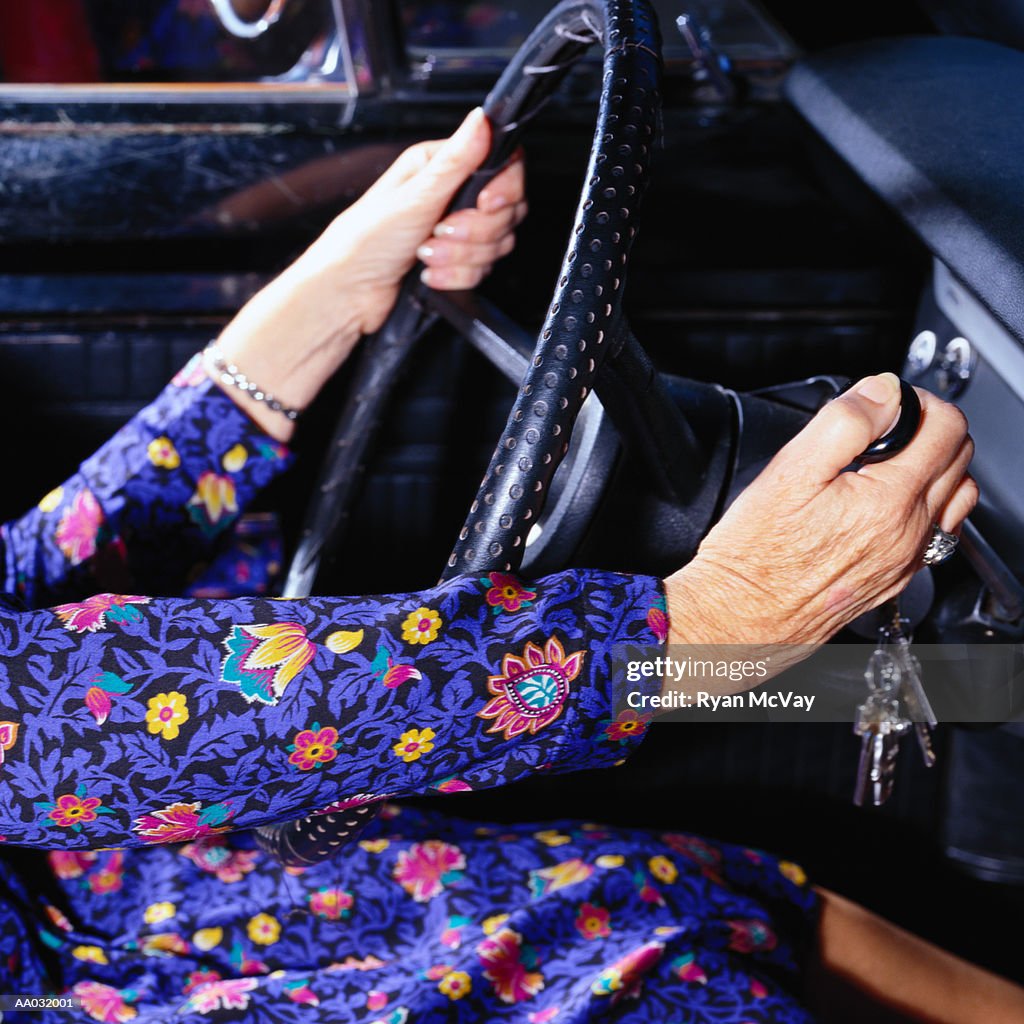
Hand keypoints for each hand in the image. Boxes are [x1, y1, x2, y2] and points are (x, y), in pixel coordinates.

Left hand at [312, 105, 526, 332]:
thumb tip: (483, 119)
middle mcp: (452, 194)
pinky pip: (483, 270)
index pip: (504, 166)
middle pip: (506, 210)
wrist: (350, 292)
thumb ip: (456, 160)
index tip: (486, 205)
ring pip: (497, 243)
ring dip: (462, 256)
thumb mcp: (414, 195)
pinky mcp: (458, 262)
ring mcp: (457, 231)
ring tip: (426, 254)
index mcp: (440, 166)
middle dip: (475, 230)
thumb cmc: (365, 240)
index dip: (504, 189)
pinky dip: (457, 276)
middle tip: (440, 231)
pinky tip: (430, 273)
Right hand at [665, 373, 976, 648]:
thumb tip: (883, 393)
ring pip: (955, 497)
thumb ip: (843, 423)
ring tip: (885, 462)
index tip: (884, 404)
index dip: (917, 400)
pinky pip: (936, 534)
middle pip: (958, 457)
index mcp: (888, 501)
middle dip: (928, 429)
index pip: (945, 426)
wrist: (739, 618)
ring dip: (933, 467)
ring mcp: (904, 561)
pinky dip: (925, 507)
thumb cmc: (753, 555)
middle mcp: (908, 534)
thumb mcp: (788, 471)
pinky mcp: (893, 581)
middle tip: (881, 427)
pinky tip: (884, 503)